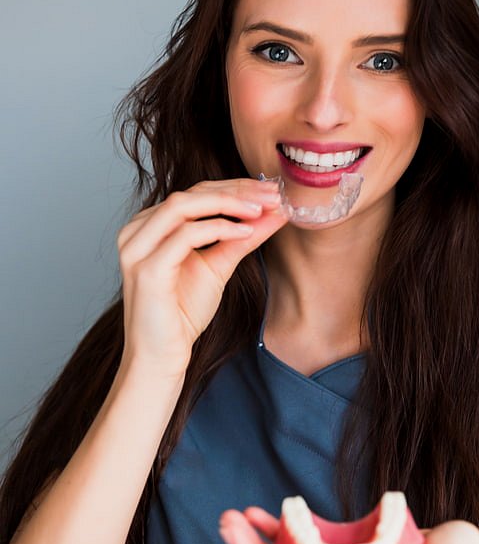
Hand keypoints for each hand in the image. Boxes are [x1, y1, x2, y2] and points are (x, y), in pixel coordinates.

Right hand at [116, 179, 286, 380]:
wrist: (161, 356)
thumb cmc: (182, 313)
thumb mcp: (219, 265)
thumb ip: (243, 237)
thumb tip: (276, 212)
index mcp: (150, 226)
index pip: (196, 192)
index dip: (235, 187)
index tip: (271, 191)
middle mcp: (137, 231)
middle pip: (191, 193)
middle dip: (236, 191)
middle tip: (272, 194)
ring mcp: (137, 248)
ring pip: (183, 205)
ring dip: (228, 204)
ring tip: (262, 210)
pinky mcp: (147, 269)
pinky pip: (185, 235)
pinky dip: (219, 228)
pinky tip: (245, 232)